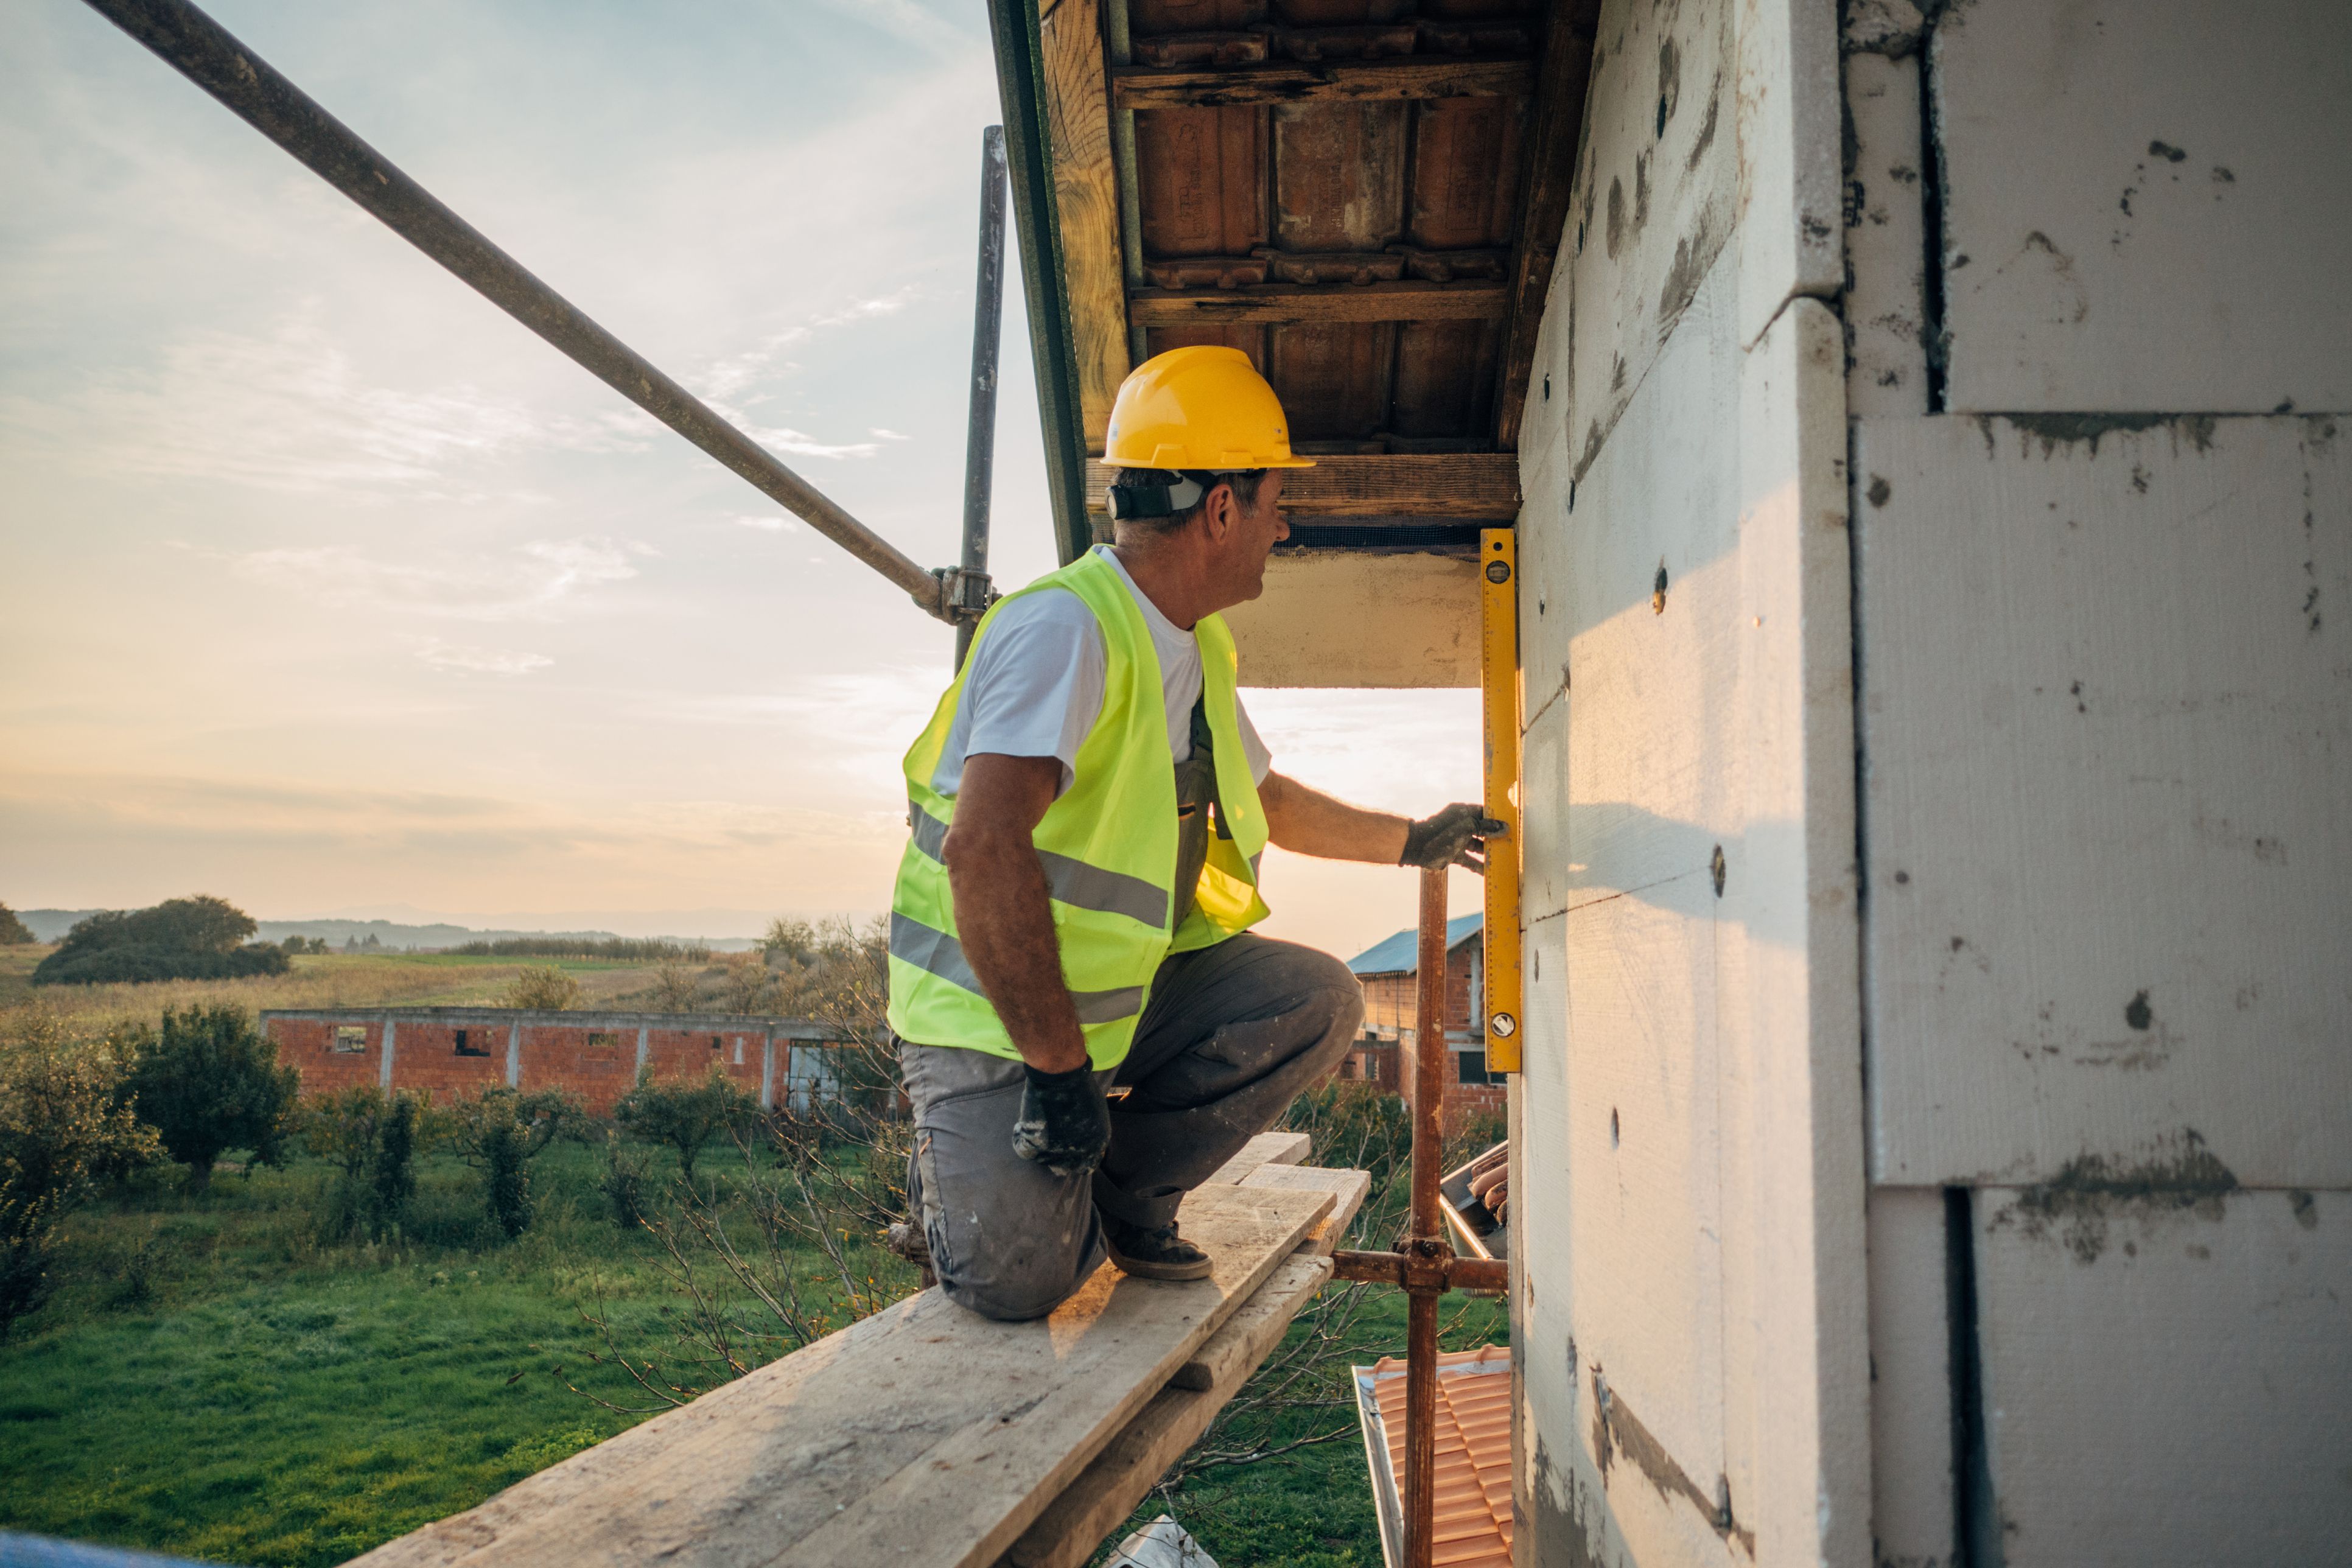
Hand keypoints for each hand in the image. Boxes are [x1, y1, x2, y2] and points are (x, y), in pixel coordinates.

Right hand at [1010, 1061, 1111, 1177]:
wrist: (1062, 1077)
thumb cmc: (1081, 1088)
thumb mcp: (1096, 1114)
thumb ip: (1091, 1133)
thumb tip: (1083, 1140)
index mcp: (1095, 1146)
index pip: (1086, 1167)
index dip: (1075, 1157)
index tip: (1066, 1147)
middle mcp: (1077, 1154)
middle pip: (1063, 1168)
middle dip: (1056, 1155)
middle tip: (1049, 1138)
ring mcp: (1055, 1152)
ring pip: (1042, 1160)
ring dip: (1037, 1146)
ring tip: (1035, 1125)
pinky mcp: (1035, 1144)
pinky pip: (1024, 1150)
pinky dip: (1020, 1139)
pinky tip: (1021, 1127)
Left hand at [1399, 803, 1506, 872]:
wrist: (1416, 848)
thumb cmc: (1441, 833)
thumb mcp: (1466, 827)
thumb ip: (1485, 828)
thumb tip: (1504, 828)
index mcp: (1464, 812)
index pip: (1485, 813)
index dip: (1498, 819)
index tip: (1512, 824)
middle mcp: (1462, 825)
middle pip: (1484, 831)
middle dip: (1497, 837)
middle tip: (1513, 843)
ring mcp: (1458, 841)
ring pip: (1479, 847)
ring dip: (1490, 853)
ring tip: (1505, 859)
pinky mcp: (1454, 855)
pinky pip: (1470, 861)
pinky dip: (1479, 866)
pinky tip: (1490, 873)